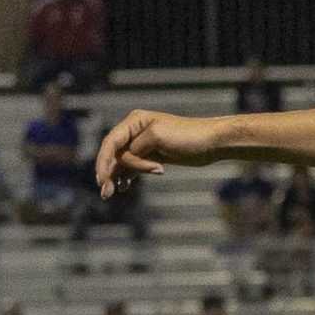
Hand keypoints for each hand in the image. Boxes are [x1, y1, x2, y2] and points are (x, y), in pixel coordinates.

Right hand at [95, 111, 221, 195]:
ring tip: (111, 193)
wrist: (212, 142)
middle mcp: (135, 131)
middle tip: (106, 193)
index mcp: (135, 121)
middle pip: (114, 153)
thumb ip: (136, 149)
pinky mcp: (152, 156)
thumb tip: (122, 160)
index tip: (102, 180)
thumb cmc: (187, 136)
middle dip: (109, 172)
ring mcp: (143, 144)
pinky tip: (123, 186)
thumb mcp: (157, 137)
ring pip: (122, 162)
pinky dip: (127, 176)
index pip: (112, 142)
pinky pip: (133, 167)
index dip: (104, 161)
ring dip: (116, 176)